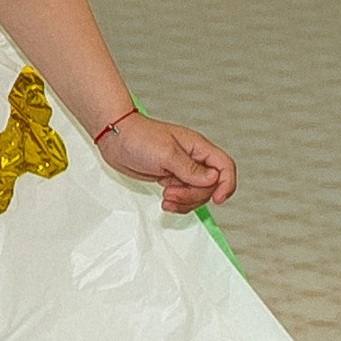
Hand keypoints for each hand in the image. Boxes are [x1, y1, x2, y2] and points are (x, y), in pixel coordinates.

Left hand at [92, 110, 235, 212]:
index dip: (226, 184)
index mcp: (197, 147)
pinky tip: (165, 202)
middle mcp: (193, 158)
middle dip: (193, 196)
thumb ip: (190, 169)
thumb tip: (213, 179)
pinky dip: (177, 203)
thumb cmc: (137, 137)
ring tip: (166, 198)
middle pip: (210, 186)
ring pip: (197, 194)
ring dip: (184, 202)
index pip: (225, 166)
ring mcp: (182, 169)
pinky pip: (184, 196)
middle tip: (171, 193)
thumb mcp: (166, 154)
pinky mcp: (171, 178)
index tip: (217, 199)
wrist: (114, 138)